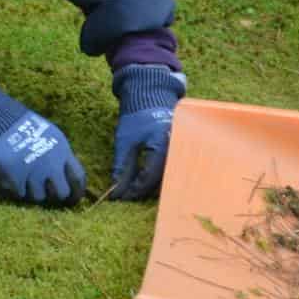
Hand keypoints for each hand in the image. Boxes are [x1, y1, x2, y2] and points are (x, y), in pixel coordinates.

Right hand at [0, 78, 85, 204]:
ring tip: (26, 180)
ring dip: (33, 192)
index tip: (72, 197)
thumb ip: (61, 157)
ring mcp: (32, 174)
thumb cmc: (24, 127)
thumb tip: (69, 177)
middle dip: (55, 195)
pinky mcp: (14, 181)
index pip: (78, 179)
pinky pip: (19, 195)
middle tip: (47, 192)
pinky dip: (16, 190)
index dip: (77, 192)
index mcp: (61, 152)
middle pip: (61, 193)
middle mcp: (50, 165)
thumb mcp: (51, 136)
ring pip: (39, 197)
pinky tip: (12, 178)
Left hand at [109, 64, 185, 200]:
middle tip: (126, 196)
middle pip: (161, 182)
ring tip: (133, 190)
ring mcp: (181, 152)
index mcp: (162, 145)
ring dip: (151, 187)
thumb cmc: (137, 119)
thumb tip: (116, 193)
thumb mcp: (125, 142)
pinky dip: (157, 179)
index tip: (120, 198)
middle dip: (143, 192)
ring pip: (167, 179)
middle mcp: (176, 150)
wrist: (151, 101)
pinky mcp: (180, 154)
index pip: (149, 177)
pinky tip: (145, 182)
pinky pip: (170, 172)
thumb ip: (122, 168)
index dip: (134, 191)